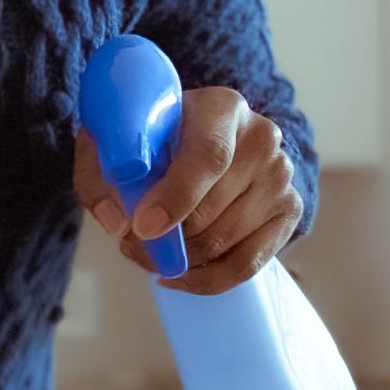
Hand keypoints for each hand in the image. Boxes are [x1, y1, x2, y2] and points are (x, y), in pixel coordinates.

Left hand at [73, 85, 302, 296]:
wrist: (199, 139)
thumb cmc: (153, 140)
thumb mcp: (114, 144)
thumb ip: (101, 176)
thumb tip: (119, 223)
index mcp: (221, 109)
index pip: (209, 156)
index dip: (176, 197)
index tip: (143, 227)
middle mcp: (262, 138)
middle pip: (211, 209)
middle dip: (162, 238)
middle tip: (130, 240)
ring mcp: (280, 176)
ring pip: (223, 241)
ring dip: (177, 260)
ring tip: (149, 250)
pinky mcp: (288, 211)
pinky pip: (246, 265)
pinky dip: (205, 280)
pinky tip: (177, 275)